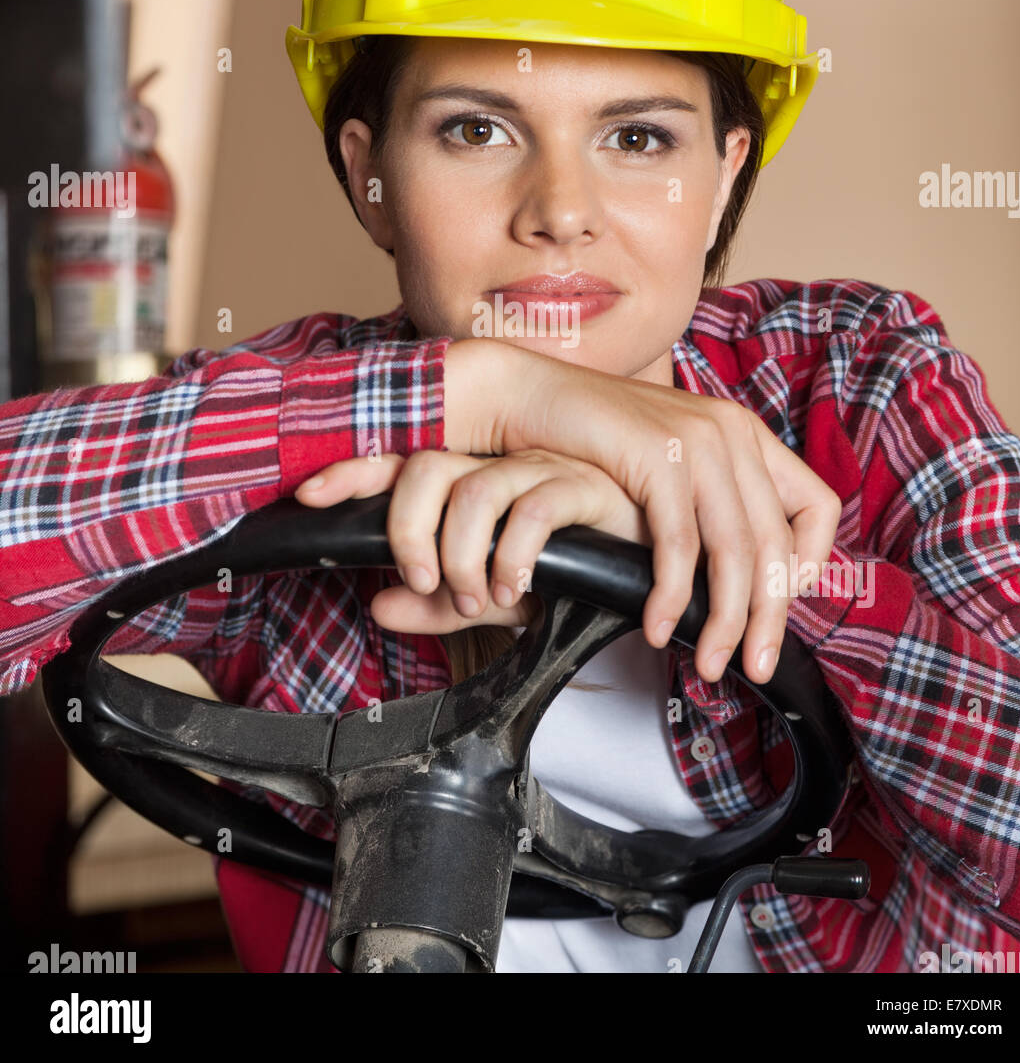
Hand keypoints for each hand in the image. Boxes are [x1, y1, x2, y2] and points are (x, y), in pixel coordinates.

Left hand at [294, 446, 652, 645]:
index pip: (402, 467)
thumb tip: (379, 607)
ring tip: (477, 597)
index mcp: (473, 484)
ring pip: (472, 489)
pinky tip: (519, 590)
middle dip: (409, 532)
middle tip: (426, 582)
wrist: (655, 566)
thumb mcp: (497, 600)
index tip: (309, 494)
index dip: (353, 474)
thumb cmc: (581, 572)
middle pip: (426, 470)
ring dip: (462, 555)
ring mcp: (539, 467)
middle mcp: (500, 466)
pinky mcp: (582, 483)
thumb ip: (441, 603)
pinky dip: (514, 557)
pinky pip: (531, 508)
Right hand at [453, 338, 841, 684]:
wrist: (534, 396)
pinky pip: (678, 544)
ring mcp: (700, 440)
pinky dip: (670, 596)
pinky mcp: (660, 456)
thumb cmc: (596, 439)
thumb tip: (739, 571)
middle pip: (777, 544)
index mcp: (745, 434)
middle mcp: (733, 433)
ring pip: (734, 551)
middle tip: (756, 666)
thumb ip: (710, 499)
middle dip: (770, 617)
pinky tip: (655, 627)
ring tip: (708, 663)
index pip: (818, 505)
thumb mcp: (672, 463)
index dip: (813, 562)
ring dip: (725, 620)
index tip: (781, 602)